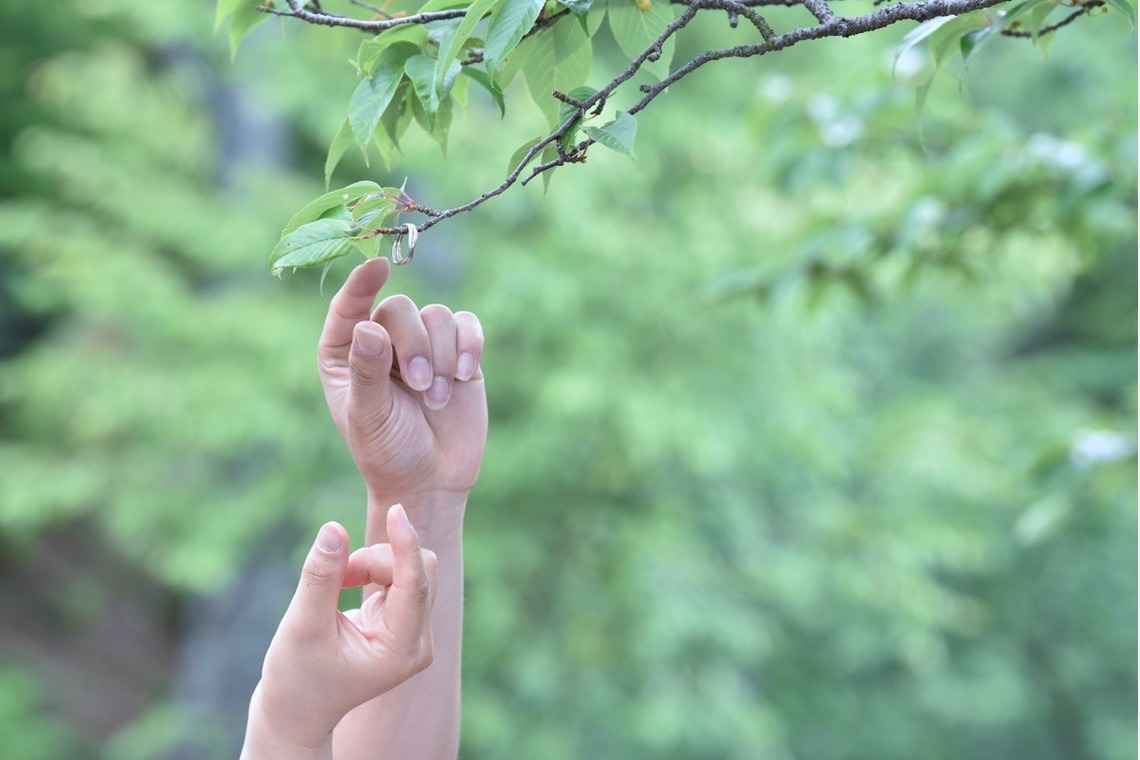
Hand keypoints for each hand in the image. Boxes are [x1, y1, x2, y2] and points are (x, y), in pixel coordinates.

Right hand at [242, 506, 436, 758]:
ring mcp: (415, 632)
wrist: (297, 708)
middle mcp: (418, 642)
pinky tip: (343, 586)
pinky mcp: (405, 619)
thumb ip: (321, 576)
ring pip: (409, 567)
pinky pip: (400, 573)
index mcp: (401, 651)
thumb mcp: (303, 625)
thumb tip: (334, 528)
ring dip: (371, 563)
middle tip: (336, 574)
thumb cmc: (296, 675)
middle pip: (417, 570)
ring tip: (335, 584)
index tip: (396, 510)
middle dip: (376, 559)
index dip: (405, 544)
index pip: (415, 585)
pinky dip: (370, 569)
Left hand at [318, 258, 487, 507]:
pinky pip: (468, 326)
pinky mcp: (459, 354)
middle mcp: (383, 341)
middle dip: (413, 344)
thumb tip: (369, 326)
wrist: (432, 479)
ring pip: (437, 316)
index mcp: (345, 352)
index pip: (348, 306)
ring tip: (437, 398)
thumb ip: (367, 371)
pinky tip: (464, 376)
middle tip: (418, 385)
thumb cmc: (388, 451)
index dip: (361, 282)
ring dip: (440, 356)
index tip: (379, 268)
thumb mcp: (370, 415)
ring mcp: (424, 345)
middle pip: (400, 308)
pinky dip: (469, 346)